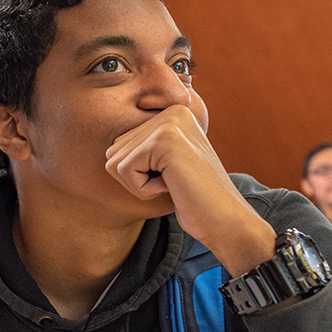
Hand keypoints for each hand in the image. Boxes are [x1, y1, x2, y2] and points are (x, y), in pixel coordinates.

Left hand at [105, 105, 273, 272]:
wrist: (225, 219)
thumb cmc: (194, 198)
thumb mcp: (164, 165)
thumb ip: (141, 149)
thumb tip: (106, 149)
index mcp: (171, 114)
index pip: (120, 144)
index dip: (137, 173)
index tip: (170, 177)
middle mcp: (170, 111)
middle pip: (114, 151)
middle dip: (134, 178)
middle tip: (170, 182)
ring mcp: (169, 123)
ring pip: (115, 161)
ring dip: (138, 184)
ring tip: (172, 183)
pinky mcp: (164, 140)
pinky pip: (125, 170)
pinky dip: (143, 189)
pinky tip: (172, 186)